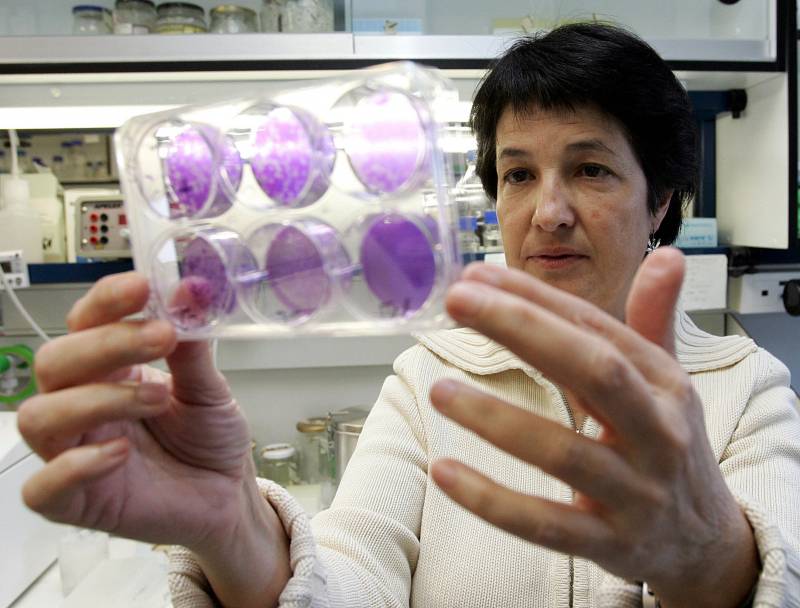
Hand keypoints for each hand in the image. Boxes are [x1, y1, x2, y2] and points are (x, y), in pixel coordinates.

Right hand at [18, 272, 289, 604]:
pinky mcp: (76, 501)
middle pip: (54, 362)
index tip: (142, 286)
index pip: (85, 323)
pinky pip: (42, 487)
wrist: (226, 496)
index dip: (105, 301)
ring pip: (41, 415)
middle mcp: (84, 404)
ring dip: (98, 398)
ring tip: (159, 397)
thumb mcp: (211, 389)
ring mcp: (73, 452)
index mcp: (112, 369)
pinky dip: (75, 467)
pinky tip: (121, 453)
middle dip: (106, 344)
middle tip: (162, 337)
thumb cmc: (209, 439)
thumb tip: (192, 293)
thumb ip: (194, 348)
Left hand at [429, 248, 758, 606]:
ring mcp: (635, 492)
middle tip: (458, 300)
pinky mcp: (609, 543)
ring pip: (562, 452)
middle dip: (521, 329)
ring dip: (496, 418)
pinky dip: (492, 500)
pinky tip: (443, 471)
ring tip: (439, 389)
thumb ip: (654, 320)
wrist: (705, 540)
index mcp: (663, 383)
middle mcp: (657, 432)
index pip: (595, 327)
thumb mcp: (668, 381)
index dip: (534, 299)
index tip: (477, 276)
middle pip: (591, 370)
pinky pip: (545, 524)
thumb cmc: (669, 443)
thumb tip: (667, 254)